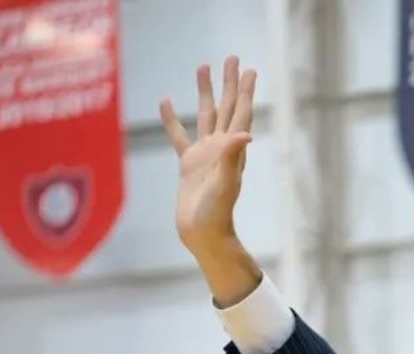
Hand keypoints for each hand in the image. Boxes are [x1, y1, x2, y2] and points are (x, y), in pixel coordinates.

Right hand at [158, 55, 256, 254]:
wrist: (203, 234)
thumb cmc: (217, 212)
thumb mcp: (226, 183)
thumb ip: (233, 157)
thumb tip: (245, 134)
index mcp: (232, 150)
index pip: (240, 113)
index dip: (245, 91)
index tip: (248, 69)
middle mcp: (221, 148)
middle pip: (226, 107)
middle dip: (229, 83)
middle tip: (232, 58)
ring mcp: (205, 155)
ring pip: (205, 115)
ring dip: (205, 92)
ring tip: (203, 66)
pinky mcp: (189, 165)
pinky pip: (179, 136)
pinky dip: (171, 119)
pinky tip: (164, 101)